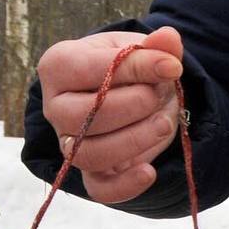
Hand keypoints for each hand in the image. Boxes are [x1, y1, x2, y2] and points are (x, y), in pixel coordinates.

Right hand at [37, 27, 184, 203]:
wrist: (136, 93)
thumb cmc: (131, 67)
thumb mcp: (142, 49)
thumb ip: (156, 46)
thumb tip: (169, 39)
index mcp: (60, 66)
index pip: (86, 69)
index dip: (134, 68)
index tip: (172, 66)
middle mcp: (56, 107)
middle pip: (81, 116)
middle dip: (133, 105)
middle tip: (160, 95)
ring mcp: (70, 142)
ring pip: (88, 154)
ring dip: (134, 140)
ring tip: (165, 123)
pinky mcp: (92, 172)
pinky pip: (99, 190)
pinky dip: (125, 186)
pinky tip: (149, 172)